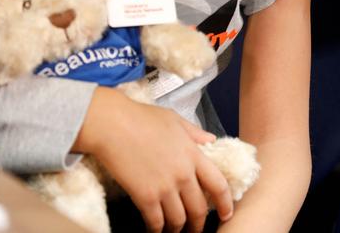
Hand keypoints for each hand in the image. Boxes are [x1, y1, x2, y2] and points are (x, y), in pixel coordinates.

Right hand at [74, 87, 233, 232]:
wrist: (113, 124)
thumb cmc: (141, 117)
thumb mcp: (175, 120)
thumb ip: (194, 132)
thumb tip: (210, 139)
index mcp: (194, 154)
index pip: (218, 184)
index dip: (225, 203)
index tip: (226, 214)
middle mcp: (184, 173)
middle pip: (199, 208)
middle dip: (199, 224)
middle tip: (196, 230)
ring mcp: (165, 186)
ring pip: (179, 219)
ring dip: (177, 229)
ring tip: (174, 232)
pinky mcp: (145, 196)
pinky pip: (156, 221)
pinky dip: (157, 230)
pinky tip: (155, 230)